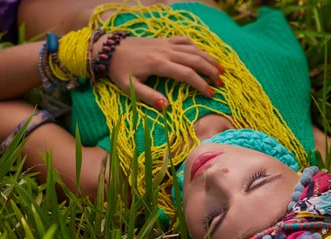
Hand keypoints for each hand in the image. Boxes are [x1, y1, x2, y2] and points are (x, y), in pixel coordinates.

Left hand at [94, 35, 222, 109]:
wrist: (109, 49)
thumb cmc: (120, 71)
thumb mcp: (130, 88)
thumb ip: (149, 98)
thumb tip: (167, 107)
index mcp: (159, 64)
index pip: (187, 74)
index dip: (201, 84)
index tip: (211, 94)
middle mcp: (166, 51)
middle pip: (196, 59)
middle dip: (211, 71)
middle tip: (221, 84)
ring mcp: (166, 43)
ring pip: (194, 49)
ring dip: (209, 59)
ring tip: (220, 70)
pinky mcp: (164, 39)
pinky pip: (185, 40)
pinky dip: (197, 47)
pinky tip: (203, 55)